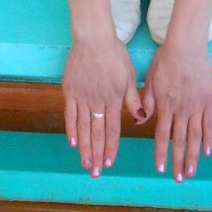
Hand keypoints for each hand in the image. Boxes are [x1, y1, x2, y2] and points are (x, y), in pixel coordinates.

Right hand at [62, 35, 145, 176]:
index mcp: (114, 99)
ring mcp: (82, 98)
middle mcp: (98, 102)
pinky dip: (71, 129)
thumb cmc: (115, 54)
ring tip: (85, 164)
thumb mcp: (129, 75)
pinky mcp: (70, 91)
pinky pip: (70, 114)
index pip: (113, 130)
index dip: (111, 148)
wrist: (93, 38)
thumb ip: (133, 98)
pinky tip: (72, 143)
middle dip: (97, 155)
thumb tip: (140, 118)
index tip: (110, 163)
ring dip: (85, 148)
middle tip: (96, 173)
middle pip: (98, 134)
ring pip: (83, 128)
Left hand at [141, 39, 211, 180]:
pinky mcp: (210, 100)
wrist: (187, 46)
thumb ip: (146, 102)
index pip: (162, 135)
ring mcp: (197, 106)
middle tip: (179, 179)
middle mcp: (181, 109)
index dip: (161, 153)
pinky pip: (209, 124)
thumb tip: (140, 122)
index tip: (161, 169)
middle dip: (179, 161)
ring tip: (192, 172)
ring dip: (193, 156)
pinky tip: (207, 152)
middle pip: (180, 140)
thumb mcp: (150, 80)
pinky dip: (208, 139)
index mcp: (165, 105)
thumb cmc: (166, 60)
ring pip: (195, 136)